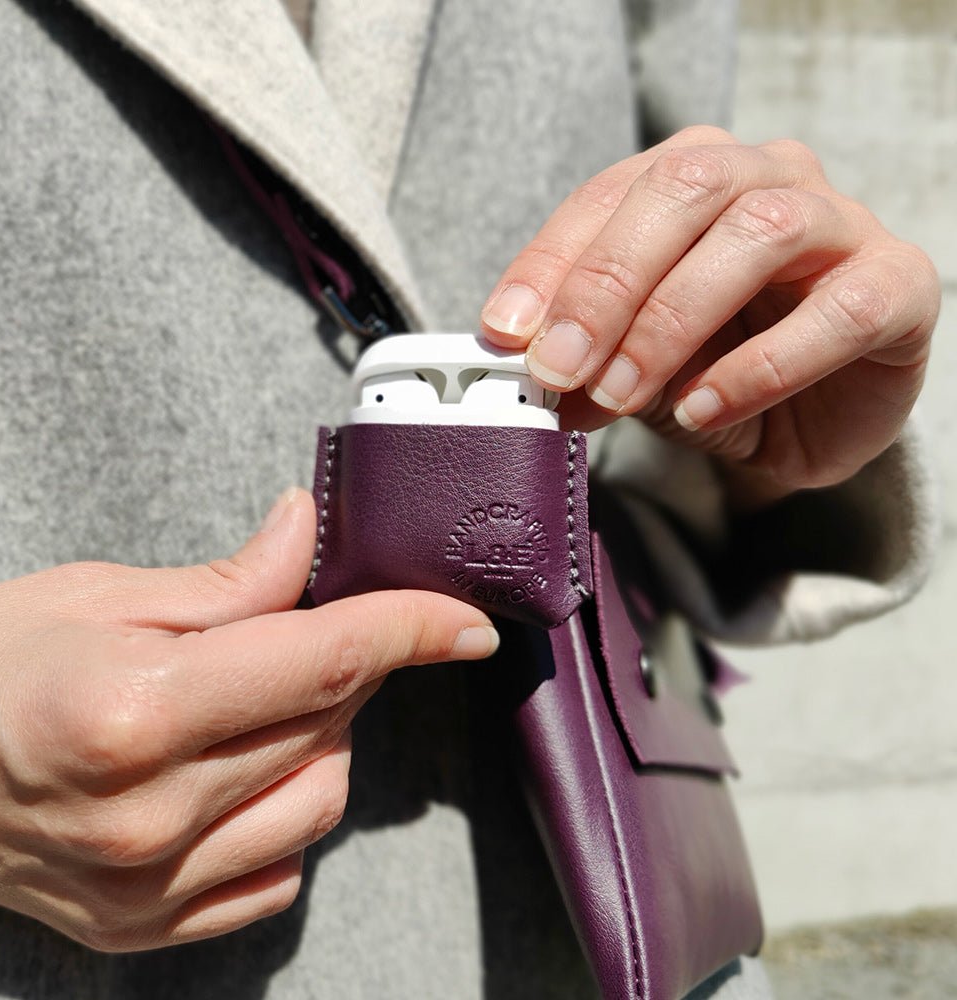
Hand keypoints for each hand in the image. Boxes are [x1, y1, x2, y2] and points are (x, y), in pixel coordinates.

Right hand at [0, 489, 496, 950]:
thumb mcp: (97, 595)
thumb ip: (228, 582)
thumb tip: (309, 533)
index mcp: (136, 714)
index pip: (321, 663)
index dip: (410, 630)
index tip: (467, 623)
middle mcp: (150, 817)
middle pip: (327, 726)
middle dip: (350, 665)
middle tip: (313, 627)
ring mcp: (147, 886)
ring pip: (318, 801)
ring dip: (321, 738)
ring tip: (259, 699)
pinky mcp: (142, 926)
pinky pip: (278, 872)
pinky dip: (284, 811)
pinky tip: (238, 771)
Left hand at [481, 126, 938, 506]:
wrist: (810, 419)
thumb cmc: (715, 369)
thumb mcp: (632, 362)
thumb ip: (589, 355)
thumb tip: (530, 368)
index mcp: (690, 178)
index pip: (608, 195)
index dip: (550, 262)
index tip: (504, 332)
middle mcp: (766, 177)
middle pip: (682, 192)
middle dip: (606, 286)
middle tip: (558, 369)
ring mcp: (839, 223)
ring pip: (756, 235)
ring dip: (671, 323)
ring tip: (622, 396)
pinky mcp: (898, 285)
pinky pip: (836, 312)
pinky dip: (759, 367)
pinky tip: (706, 411)